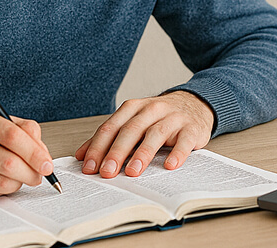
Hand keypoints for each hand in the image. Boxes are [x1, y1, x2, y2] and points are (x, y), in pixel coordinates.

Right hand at [0, 106, 55, 197]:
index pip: (13, 136)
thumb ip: (21, 130)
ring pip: (1, 182)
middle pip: (9, 162)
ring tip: (21, 177)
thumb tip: (43, 153)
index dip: (35, 152)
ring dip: (19, 183)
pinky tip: (0, 181)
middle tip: (40, 175)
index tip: (47, 163)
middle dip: (32, 172)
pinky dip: (2, 190)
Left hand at [74, 91, 214, 177]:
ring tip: (132, 172)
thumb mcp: (133, 122)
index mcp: (133, 108)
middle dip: (116, 152)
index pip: (111, 127)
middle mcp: (152, 109)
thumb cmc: (158, 118)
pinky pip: (184, 140)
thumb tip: (82, 156)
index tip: (89, 167)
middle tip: (107, 172)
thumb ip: (109, 137)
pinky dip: (177, 153)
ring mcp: (173, 117)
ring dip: (143, 154)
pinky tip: (170, 165)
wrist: (194, 104)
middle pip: (131, 130)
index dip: (98, 147)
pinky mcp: (191, 128)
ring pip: (155, 134)